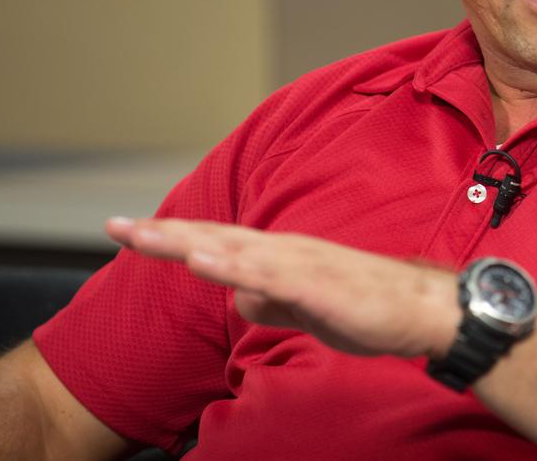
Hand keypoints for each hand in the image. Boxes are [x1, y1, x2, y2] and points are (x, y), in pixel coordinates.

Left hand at [106, 217, 460, 359]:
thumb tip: (240, 297)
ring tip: (145, 236)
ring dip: (187, 241)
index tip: (130, 232)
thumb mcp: (306, 310)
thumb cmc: (369, 309)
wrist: (422, 311)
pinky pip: (268, 274)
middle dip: (163, 232)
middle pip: (214, 237)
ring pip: (234, 249)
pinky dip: (233, 265)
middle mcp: (284, 251)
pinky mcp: (317, 284)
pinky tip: (205, 262)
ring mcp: (300, 264)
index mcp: (280, 257)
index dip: (172, 237)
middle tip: (114, 225)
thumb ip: (272, 299)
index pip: (217, 243)